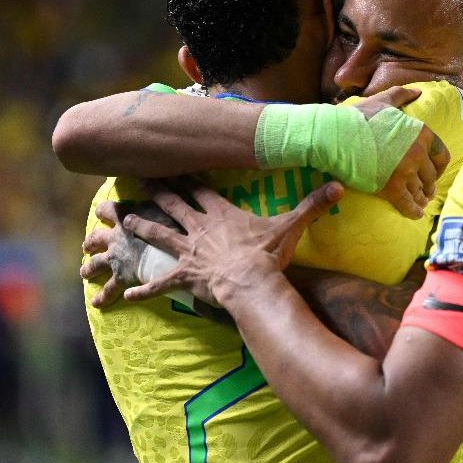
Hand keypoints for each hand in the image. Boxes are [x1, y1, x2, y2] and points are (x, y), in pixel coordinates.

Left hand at [80, 201, 182, 307]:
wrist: (171, 255)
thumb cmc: (172, 228)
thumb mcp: (165, 207)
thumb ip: (157, 197)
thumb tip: (153, 181)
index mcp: (123, 219)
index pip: (107, 210)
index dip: (104, 210)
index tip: (102, 211)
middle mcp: (115, 238)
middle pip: (96, 238)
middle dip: (91, 242)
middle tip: (86, 246)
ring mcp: (116, 259)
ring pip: (96, 264)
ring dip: (89, 268)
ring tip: (84, 273)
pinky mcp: (121, 278)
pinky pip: (110, 290)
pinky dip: (104, 297)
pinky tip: (98, 304)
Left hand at [121, 178, 343, 306]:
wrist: (251, 281)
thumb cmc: (268, 253)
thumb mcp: (291, 226)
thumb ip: (312, 205)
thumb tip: (339, 185)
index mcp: (221, 213)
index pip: (200, 190)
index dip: (186, 178)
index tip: (172, 166)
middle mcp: (199, 228)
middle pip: (173, 205)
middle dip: (156, 193)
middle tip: (137, 181)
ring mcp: (188, 251)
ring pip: (158, 235)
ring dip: (141, 228)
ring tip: (123, 222)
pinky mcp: (184, 275)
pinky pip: (160, 284)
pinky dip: (144, 290)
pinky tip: (127, 296)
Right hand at [355, 86, 450, 218]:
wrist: (336, 136)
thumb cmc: (358, 118)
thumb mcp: (382, 101)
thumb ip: (401, 96)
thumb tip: (417, 92)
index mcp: (421, 133)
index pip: (441, 155)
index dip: (438, 166)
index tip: (433, 172)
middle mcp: (418, 152)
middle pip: (431, 175)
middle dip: (429, 184)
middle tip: (426, 190)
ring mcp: (405, 171)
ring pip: (420, 191)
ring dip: (421, 198)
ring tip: (420, 202)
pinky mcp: (391, 187)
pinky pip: (408, 204)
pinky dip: (413, 211)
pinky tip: (415, 214)